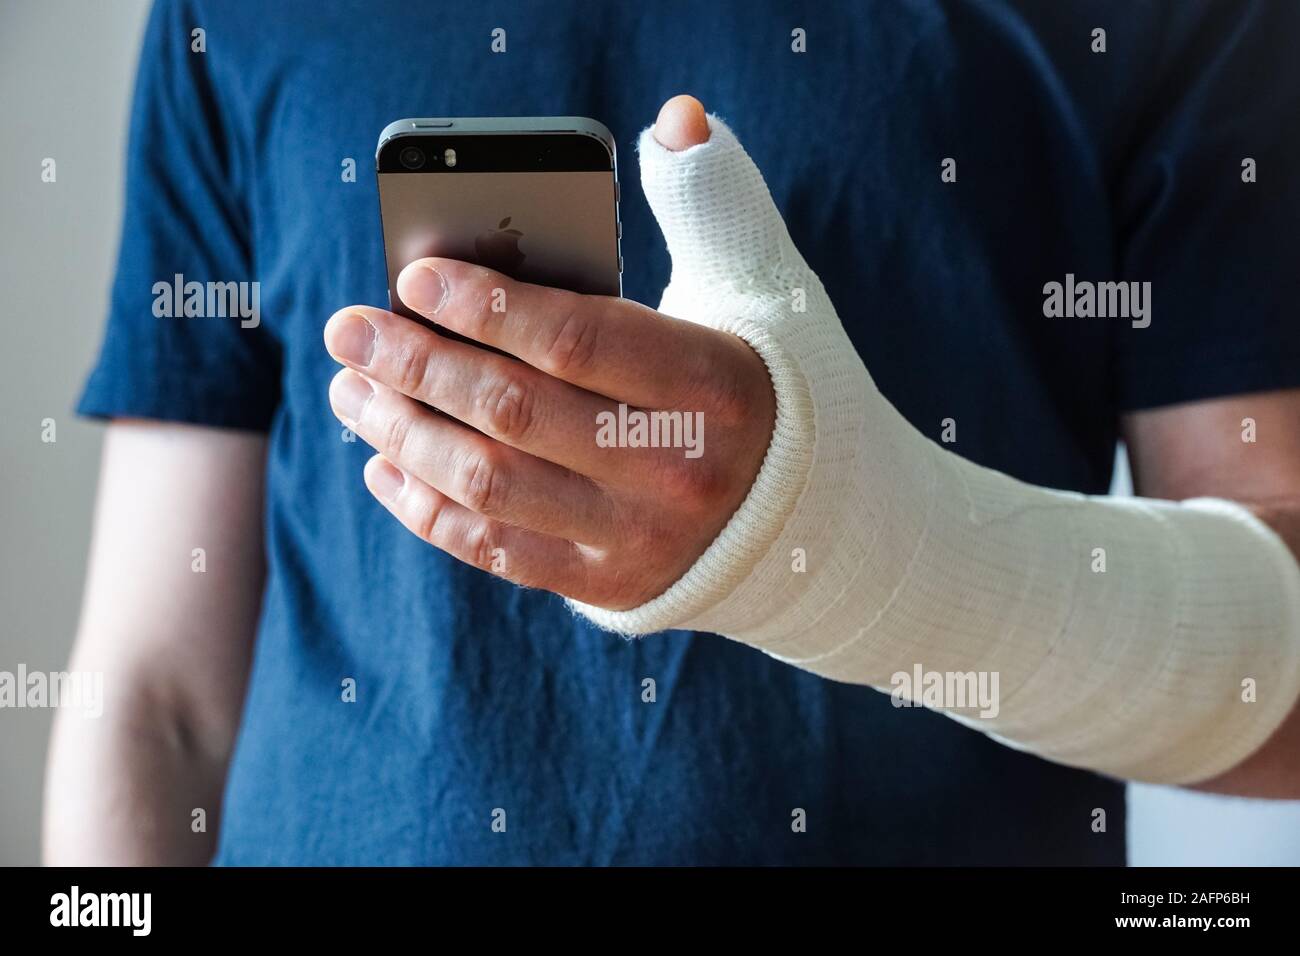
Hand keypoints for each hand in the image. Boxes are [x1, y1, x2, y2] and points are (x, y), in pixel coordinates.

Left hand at [325, 97, 775, 610]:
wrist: (801, 511)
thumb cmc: (748, 379)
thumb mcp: (752, 288)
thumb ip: (710, 200)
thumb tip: (675, 116)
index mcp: (713, 384)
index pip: (580, 339)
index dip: (487, 305)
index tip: (413, 275)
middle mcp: (674, 468)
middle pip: (517, 412)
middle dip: (417, 366)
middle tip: (350, 332)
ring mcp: (637, 536)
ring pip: (493, 485)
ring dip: (404, 436)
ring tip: (350, 392)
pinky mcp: (606, 582)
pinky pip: (497, 550)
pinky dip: (428, 509)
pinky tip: (384, 465)